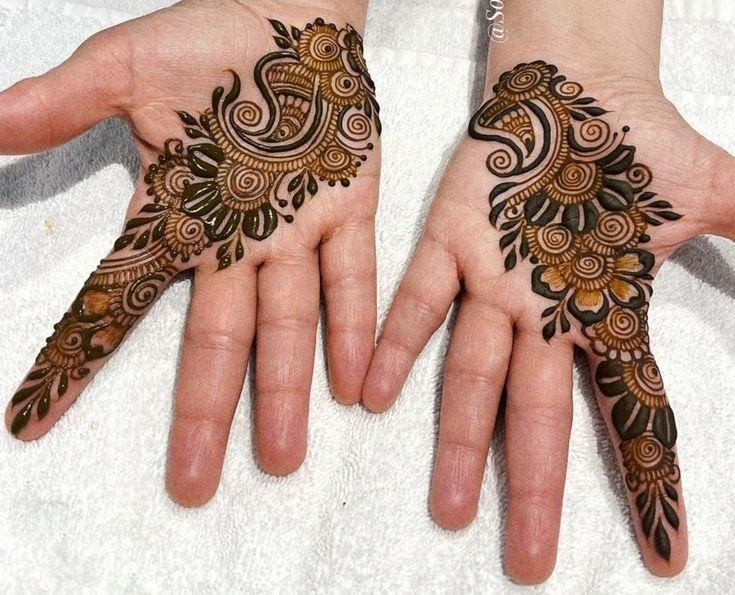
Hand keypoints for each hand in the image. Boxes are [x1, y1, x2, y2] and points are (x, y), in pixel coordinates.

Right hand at [3, 0, 380, 505]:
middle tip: (193, 486)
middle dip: (204, 412)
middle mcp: (236, 245)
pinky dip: (353, 327)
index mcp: (176, 218)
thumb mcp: (124, 69)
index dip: (75, 360)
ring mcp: (295, 234)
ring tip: (282, 458)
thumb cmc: (210, 42)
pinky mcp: (349, 211)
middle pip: (214, 342)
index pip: (114, 301)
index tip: (35, 421)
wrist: (292, 19)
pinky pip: (351, 279)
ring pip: (286, 324)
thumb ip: (60, 104)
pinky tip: (354, 384)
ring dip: (286, 389)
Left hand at [362, 0, 733, 582]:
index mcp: (607, 315)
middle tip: (527, 565)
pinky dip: (399, 343)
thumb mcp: (719, 193)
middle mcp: (546, 316)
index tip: (663, 555)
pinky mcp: (450, 241)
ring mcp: (494, 284)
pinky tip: (375, 397)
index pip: (638, 413)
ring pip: (476, 374)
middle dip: (537, 490)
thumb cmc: (636, 146)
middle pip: (543, 418)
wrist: (573, 87)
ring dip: (462, 441)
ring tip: (450, 509)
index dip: (654, 483)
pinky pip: (421, 300)